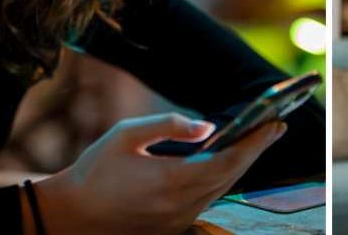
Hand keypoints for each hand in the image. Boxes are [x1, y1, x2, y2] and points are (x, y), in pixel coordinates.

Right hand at [34, 112, 285, 234]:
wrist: (72, 214)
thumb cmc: (96, 169)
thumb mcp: (126, 135)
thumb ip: (169, 126)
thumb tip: (209, 127)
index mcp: (171, 180)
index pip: (228, 161)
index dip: (255, 143)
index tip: (275, 124)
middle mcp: (180, 205)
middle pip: (231, 176)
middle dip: (255, 150)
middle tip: (274, 126)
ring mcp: (177, 220)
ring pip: (221, 190)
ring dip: (239, 165)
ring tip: (255, 140)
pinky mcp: (172, 227)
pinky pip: (206, 200)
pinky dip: (220, 180)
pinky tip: (225, 163)